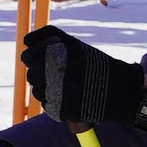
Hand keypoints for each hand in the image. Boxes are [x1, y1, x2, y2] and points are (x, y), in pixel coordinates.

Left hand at [22, 25, 146, 125]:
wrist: (120, 90)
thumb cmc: (94, 62)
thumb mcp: (73, 42)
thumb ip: (47, 35)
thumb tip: (26, 42)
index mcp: (58, 56)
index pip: (27, 57)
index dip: (35, 56)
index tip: (46, 58)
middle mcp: (56, 76)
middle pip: (31, 75)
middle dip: (42, 73)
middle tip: (60, 72)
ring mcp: (58, 96)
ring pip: (37, 91)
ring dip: (47, 87)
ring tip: (66, 84)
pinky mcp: (61, 112)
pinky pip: (47, 105)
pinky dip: (54, 101)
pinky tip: (69, 96)